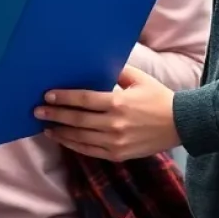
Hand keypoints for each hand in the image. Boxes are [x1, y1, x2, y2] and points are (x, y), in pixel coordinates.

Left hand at [34, 65, 180, 160]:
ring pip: (81, 138)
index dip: (63, 97)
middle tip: (37, 111)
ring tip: (46, 128)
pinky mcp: (119, 154)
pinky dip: (74, 146)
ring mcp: (116, 142)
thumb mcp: (138, 79)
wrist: (181, 124)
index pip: (83, 100)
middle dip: (55, 115)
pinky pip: (91, 151)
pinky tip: (63, 140)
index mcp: (118, 103)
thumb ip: (117, 71)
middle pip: (77, 119)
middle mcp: (115, 124)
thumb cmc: (158, 97)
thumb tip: (96, 63)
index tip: (47, 95)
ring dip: (61, 133)